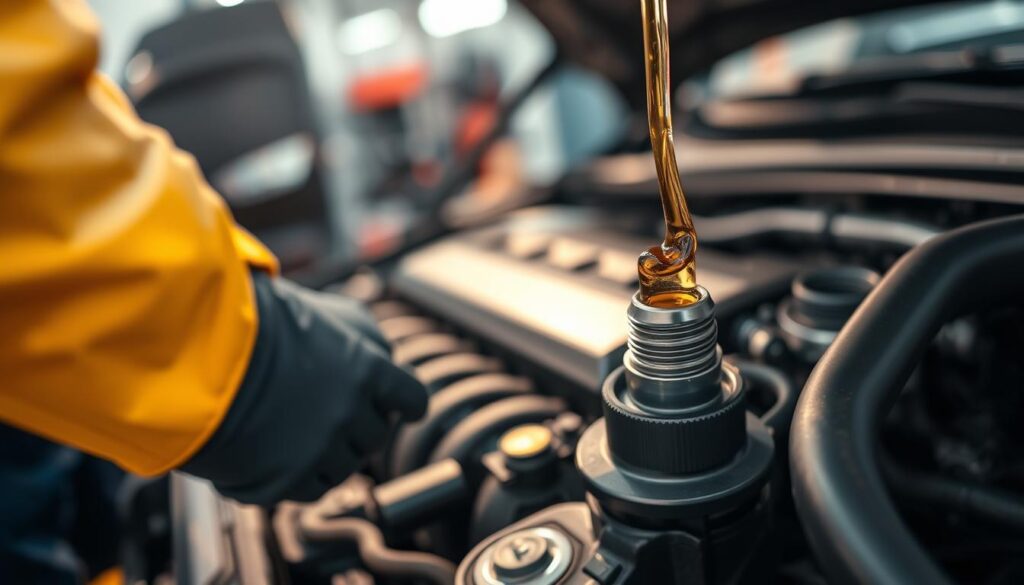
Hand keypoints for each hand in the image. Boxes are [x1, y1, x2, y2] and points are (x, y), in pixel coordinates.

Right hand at [181, 272, 427, 504]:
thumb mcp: (325, 310)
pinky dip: (293, 478)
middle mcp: (352, 411)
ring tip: (292, 435)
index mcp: (369, 368)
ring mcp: (321, 448)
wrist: (203, 350)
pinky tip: (273, 458)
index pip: (411, 397)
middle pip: (374, 437)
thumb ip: (359, 333)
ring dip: (324, 455)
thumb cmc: (259, 320)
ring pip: (343, 468)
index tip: (406, 411)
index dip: (407, 406)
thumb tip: (378, 354)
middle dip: (356, 428)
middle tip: (327, 418)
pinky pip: (306, 489)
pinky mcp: (288, 479)